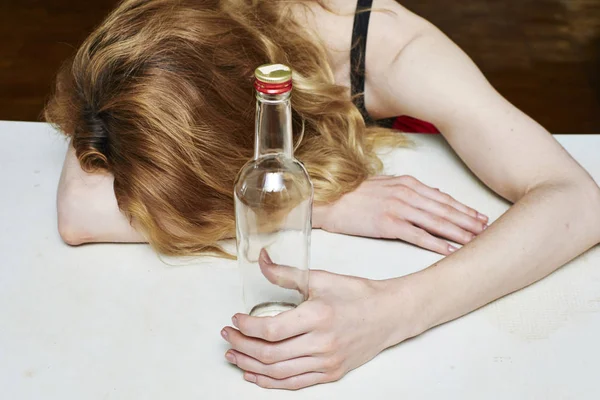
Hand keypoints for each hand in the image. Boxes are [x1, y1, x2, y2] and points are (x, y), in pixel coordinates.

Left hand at [220, 250, 414, 389]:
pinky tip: (255, 375)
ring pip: (278, 372)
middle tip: (227, 337)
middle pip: (270, 354)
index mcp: (318, 316)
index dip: (247, 328)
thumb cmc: (357, 294)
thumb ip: (286, 274)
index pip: (271, 330)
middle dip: (242, 346)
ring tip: (234, 356)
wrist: (389, 314)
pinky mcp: (331, 373)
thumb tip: (262, 261)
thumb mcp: (320, 278)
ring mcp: (327, 362)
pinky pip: (295, 384)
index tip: (235, 319)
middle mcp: (322, 343)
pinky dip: (271, 383)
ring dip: (251, 366)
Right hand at [314, 175, 487, 254]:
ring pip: (437, 222)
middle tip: (486, 230)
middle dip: (468, 220)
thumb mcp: (383, 184)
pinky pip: (419, 235)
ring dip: (459, 232)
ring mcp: (398, 208)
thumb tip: (429, 193)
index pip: (442, 197)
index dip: (463, 208)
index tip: (478, 216)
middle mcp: (407, 193)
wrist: (327, 199)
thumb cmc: (351, 193)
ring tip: (476, 240)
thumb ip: (407, 189)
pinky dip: (437, 243)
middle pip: (445, 209)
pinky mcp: (388, 223)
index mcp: (407, 183)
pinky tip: (450, 249)